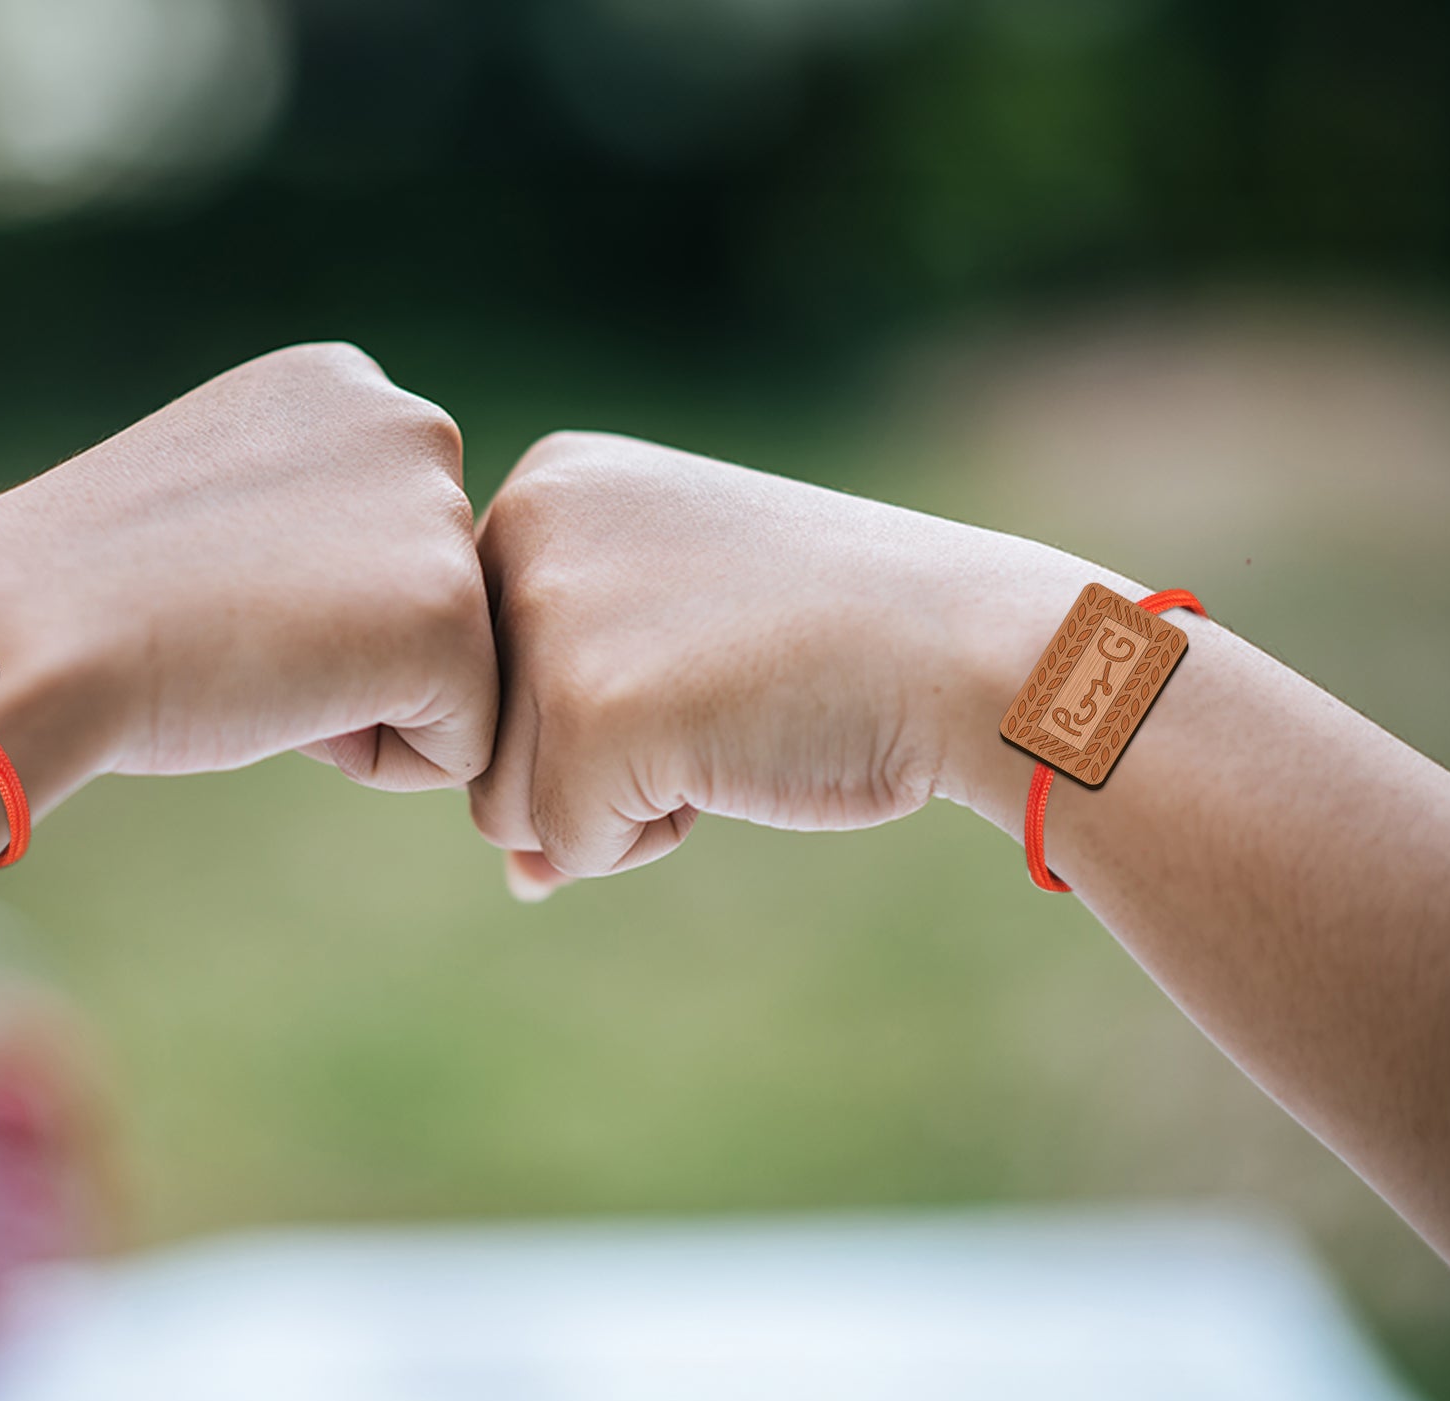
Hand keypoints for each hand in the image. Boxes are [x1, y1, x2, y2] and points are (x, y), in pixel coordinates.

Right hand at [0, 343, 496, 795]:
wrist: (23, 633)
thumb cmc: (84, 594)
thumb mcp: (218, 508)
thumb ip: (308, 520)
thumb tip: (370, 596)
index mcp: (347, 386)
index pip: (389, 547)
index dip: (302, 605)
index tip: (210, 590)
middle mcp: (411, 423)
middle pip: (431, 607)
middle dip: (345, 653)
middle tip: (228, 631)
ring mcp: (437, 516)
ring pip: (452, 677)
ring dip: (359, 703)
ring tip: (250, 661)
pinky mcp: (449, 615)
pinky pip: (461, 747)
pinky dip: (379, 763)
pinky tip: (282, 704)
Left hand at [468, 431, 1115, 896]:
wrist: (969, 648)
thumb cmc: (838, 647)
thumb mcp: (679, 637)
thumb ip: (566, 717)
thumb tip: (517, 870)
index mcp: (548, 481)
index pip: (486, 661)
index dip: (591, 703)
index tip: (700, 654)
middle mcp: (526, 524)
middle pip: (480, 733)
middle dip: (592, 763)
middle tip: (719, 694)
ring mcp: (549, 614)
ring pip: (501, 802)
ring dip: (616, 803)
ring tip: (722, 722)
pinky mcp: (582, 712)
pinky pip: (563, 844)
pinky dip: (648, 839)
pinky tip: (732, 758)